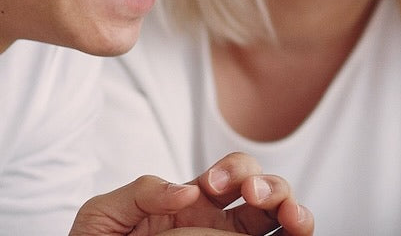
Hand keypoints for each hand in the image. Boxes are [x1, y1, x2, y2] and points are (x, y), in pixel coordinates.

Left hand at [70, 152, 313, 235]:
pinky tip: (295, 233)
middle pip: (266, 191)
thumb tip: (190, 191)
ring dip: (293, 208)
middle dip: (270, 184)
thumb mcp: (104, 214)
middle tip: (252, 196)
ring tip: (290, 217)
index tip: (212, 186)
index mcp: (193, 202)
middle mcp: (220, 223)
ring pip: (281, 220)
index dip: (233, 171)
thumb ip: (140, 192)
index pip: (233, 175)